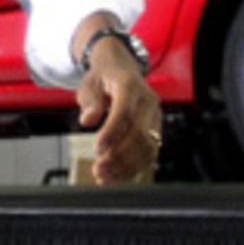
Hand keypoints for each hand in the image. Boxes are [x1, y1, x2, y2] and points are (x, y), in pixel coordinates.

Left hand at [76, 38, 162, 185]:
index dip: (112, 133)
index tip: (97, 149)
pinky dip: (134, 167)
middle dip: (119, 156)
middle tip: (99, 170)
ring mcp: (155, 116)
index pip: (124, 113)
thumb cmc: (104, 76)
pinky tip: (117, 175)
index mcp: (130, 86)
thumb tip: (87, 119)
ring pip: (148, 147)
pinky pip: (150, 152)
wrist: (121, 68)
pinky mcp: (156, 129)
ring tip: (105, 176)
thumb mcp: (89, 82)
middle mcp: (148, 102)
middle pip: (139, 134)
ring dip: (127, 166)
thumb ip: (89, 100)